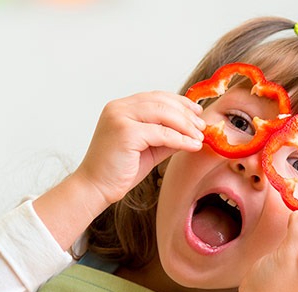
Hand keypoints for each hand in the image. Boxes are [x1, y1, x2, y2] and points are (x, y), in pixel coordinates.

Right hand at [73, 91, 204, 205]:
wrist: (95, 188)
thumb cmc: (119, 170)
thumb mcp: (148, 148)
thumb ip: (166, 136)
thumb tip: (192, 131)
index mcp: (121, 107)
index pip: (156, 97)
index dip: (179, 102)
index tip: (196, 111)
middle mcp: (119, 107)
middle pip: (162, 102)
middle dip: (186, 114)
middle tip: (202, 126)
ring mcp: (120, 118)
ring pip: (163, 113)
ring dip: (186, 125)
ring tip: (199, 136)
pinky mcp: (125, 133)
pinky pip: (161, 133)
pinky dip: (180, 139)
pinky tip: (192, 146)